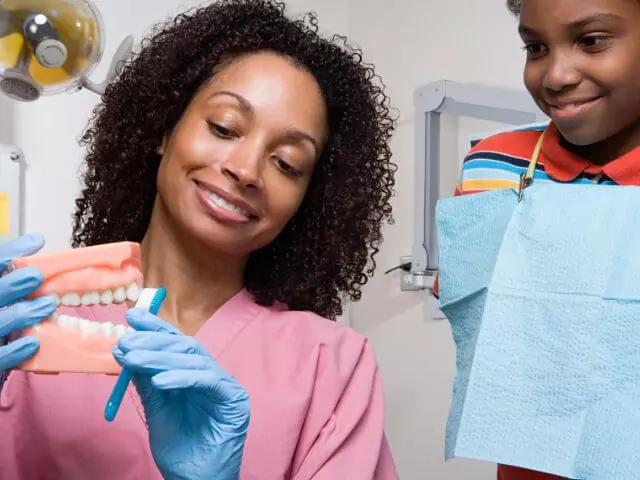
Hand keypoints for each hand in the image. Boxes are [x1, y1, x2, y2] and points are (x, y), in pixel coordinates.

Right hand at [0, 234, 55, 370]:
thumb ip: (11, 275)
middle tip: (36, 276)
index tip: (35, 242)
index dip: (8, 255)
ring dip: (20, 314)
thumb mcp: (4, 295)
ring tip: (47, 305)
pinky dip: (14, 351)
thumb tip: (35, 241)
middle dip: (9, 285)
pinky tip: (33, 342)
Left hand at [113, 308, 249, 479]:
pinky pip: (208, 380)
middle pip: (185, 346)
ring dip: (161, 357)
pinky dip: (183, 377)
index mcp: (194, 375)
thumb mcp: (156, 409)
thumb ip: (147, 381)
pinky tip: (161, 381)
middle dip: (154, 339)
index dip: (156, 327)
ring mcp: (225, 386)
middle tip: (127, 340)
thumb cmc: (180, 449)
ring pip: (194, 359)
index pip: (176, 344)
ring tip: (133, 358)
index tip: (132, 315)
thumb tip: (127, 350)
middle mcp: (212, 375)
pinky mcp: (234, 399)